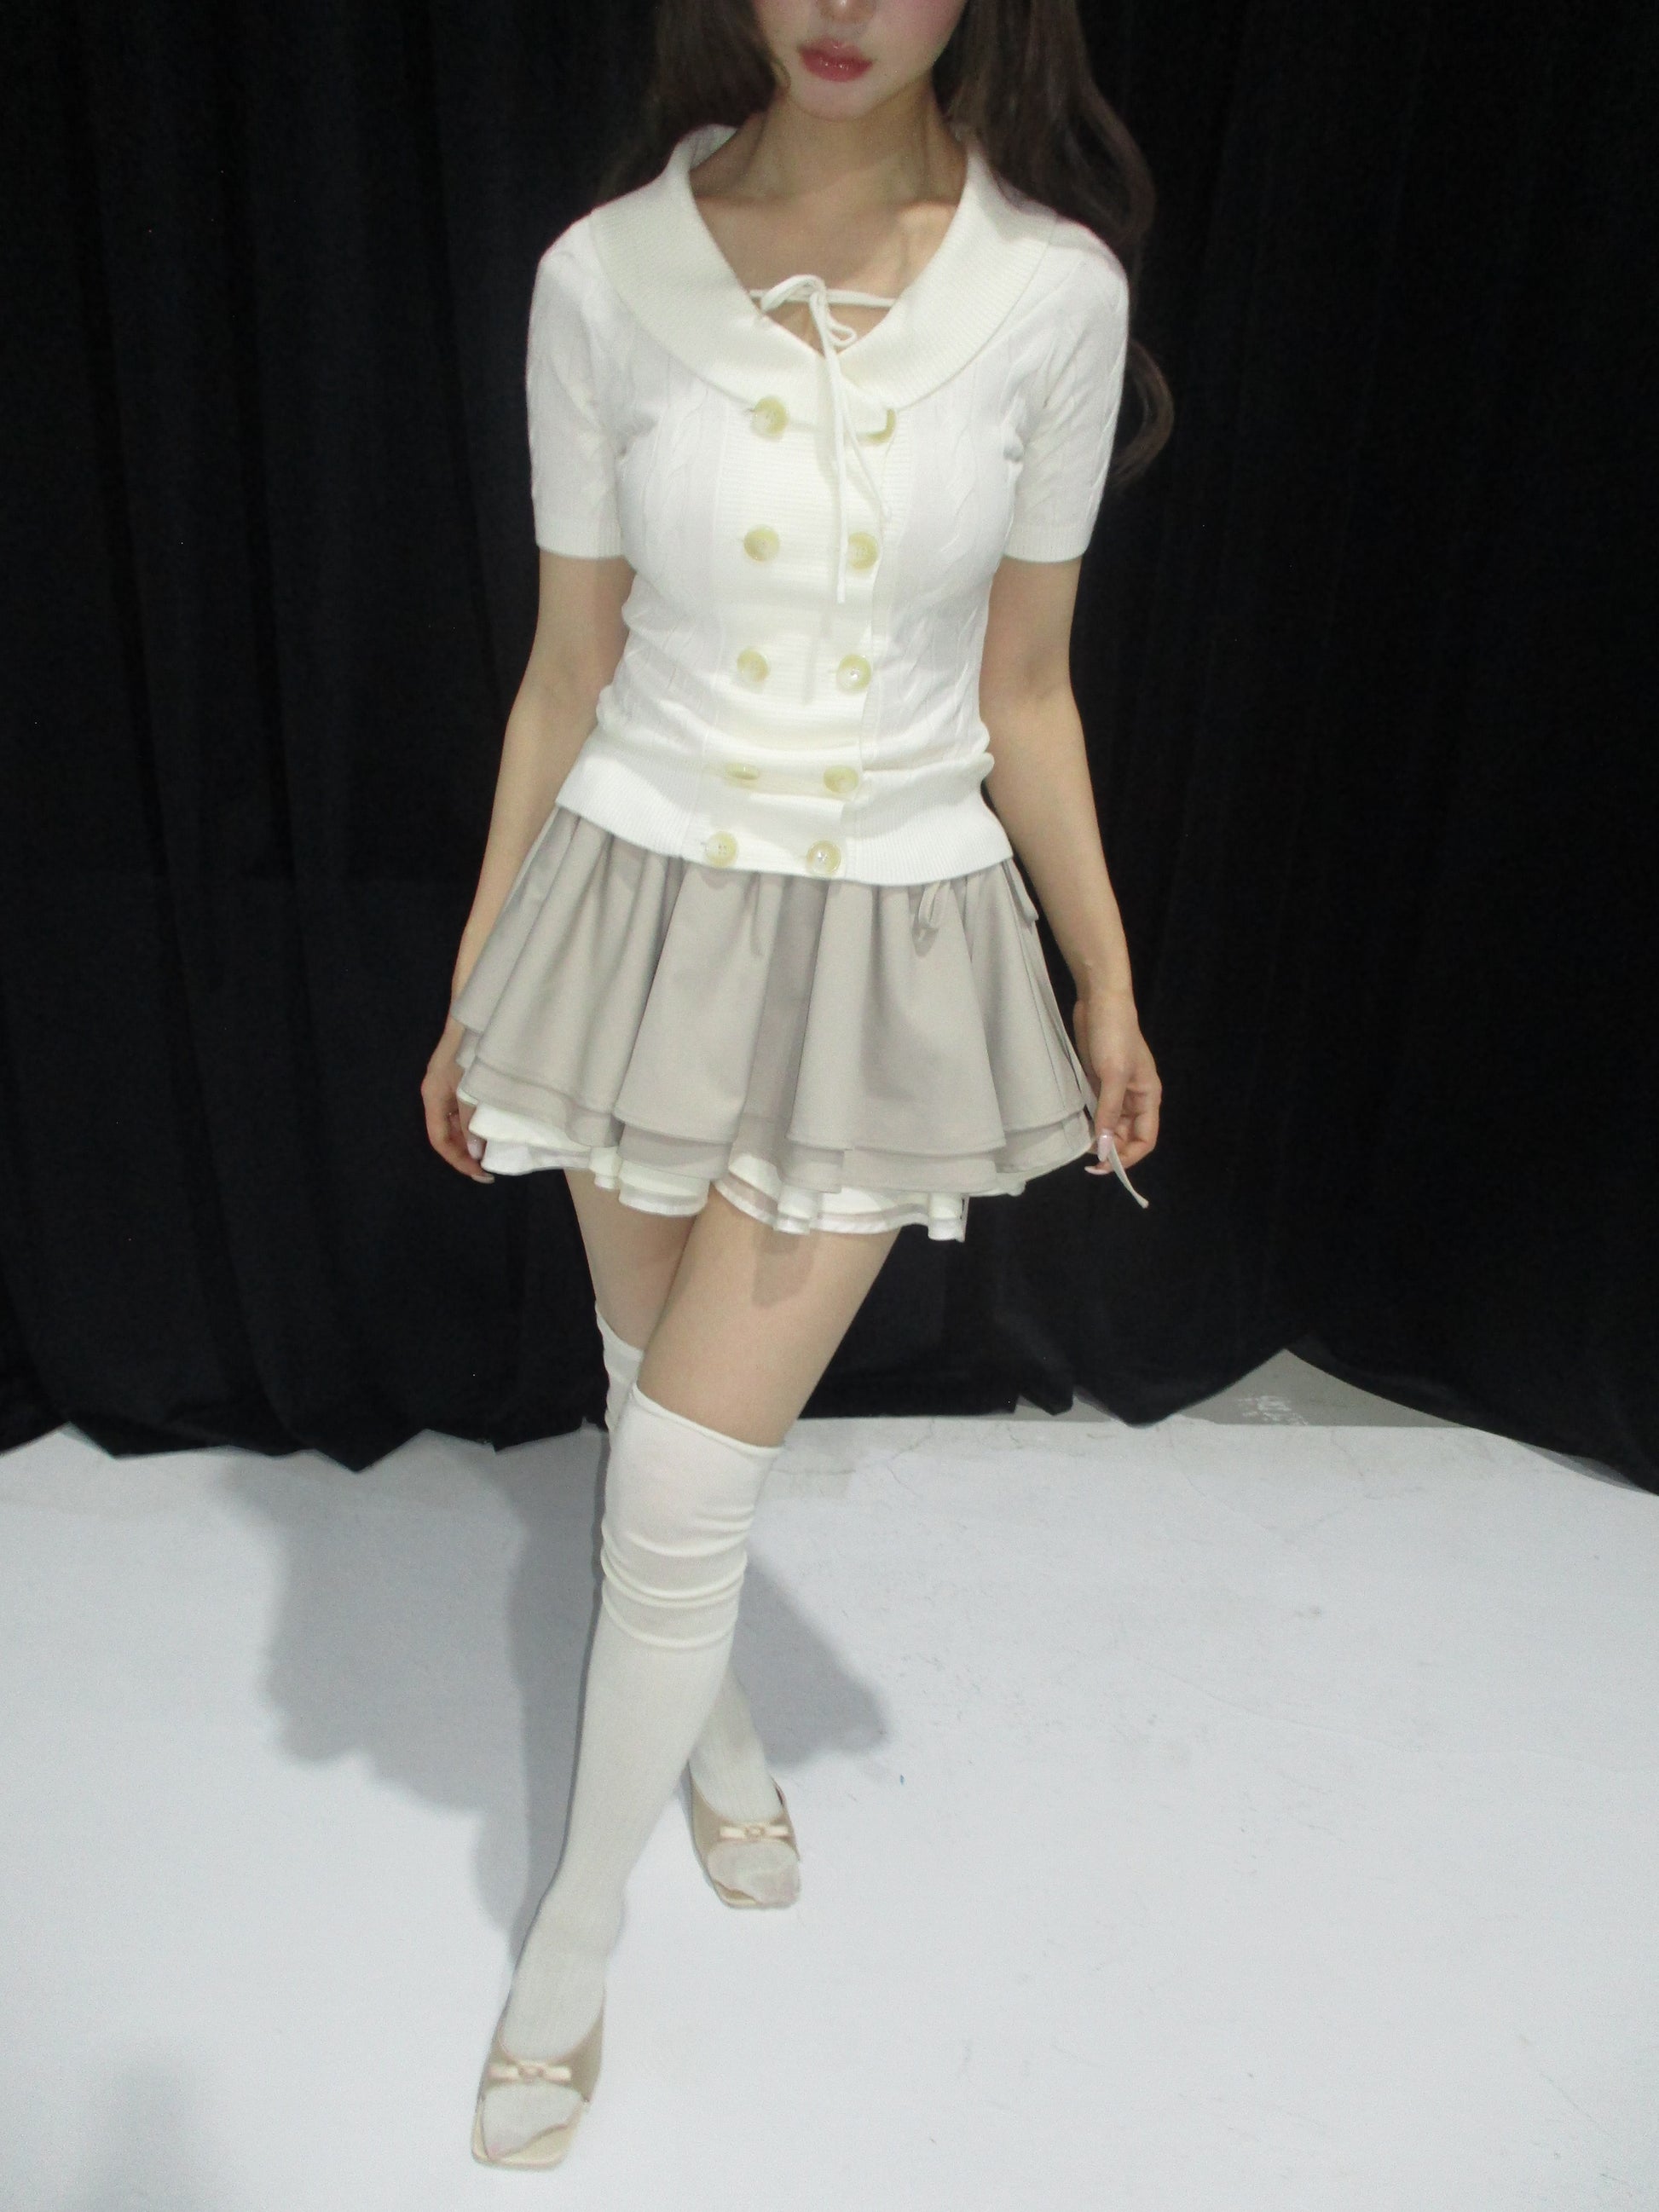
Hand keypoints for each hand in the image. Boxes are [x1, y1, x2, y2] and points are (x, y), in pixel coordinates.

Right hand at [422, 1018, 493, 1182]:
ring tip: (494, 1152)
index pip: (440, 1139)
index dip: (458, 1160)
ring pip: (458, 1121)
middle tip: (490, 1168)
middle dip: (466, 1152)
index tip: (480, 1173)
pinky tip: (493, 1127)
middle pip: (448, 1132)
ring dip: (473, 1138)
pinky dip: (477, 1121)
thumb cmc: (470, 1048)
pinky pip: (465, 1108)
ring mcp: (448, 1084)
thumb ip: (471, 1119)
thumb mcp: (470, 1087)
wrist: (476, 1011)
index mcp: (433, 1095)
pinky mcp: (460, 1077)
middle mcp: (437, 1092)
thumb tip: (474, 1151)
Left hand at [1072, 987, 1160, 1183]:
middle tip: (1087, 1157)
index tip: (1106, 1165)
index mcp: (1148, 1097)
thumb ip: (1109, 1113)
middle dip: (1111, 1149)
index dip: (1129, 1156)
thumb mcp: (1113, 1076)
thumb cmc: (1114, 1037)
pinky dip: (1090, 1123)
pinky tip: (1077, 1128)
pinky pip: (1098, 1112)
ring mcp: (1116, 1091)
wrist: (1100, 1002)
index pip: (1146, 1139)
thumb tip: (1105, 1149)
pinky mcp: (1099, 1083)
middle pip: (1127, 1136)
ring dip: (1099, 1137)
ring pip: (1111, 1126)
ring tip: (1080, 1145)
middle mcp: (1135, 1099)